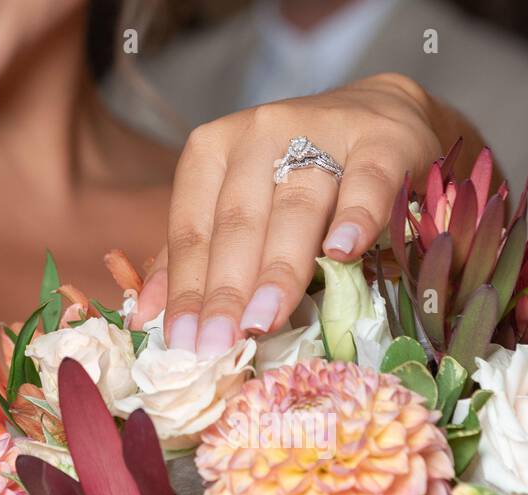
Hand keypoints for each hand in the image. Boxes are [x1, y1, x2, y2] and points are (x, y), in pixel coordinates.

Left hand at [130, 73, 481, 355]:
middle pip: (239, 222)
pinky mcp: (382, 141)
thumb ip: (196, 255)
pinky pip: (365, 182)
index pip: (194, 227)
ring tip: (264, 321)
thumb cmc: (299, 173)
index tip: (183, 342)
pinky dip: (355, 217)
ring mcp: (323, 131)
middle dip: (227, 291)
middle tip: (218, 346)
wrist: (382, 114)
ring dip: (279, 269)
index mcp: (215, 150)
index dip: (187, 288)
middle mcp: (261, 132)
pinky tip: (343, 253)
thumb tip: (145, 320)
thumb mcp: (241, 204)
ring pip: (296, 208)